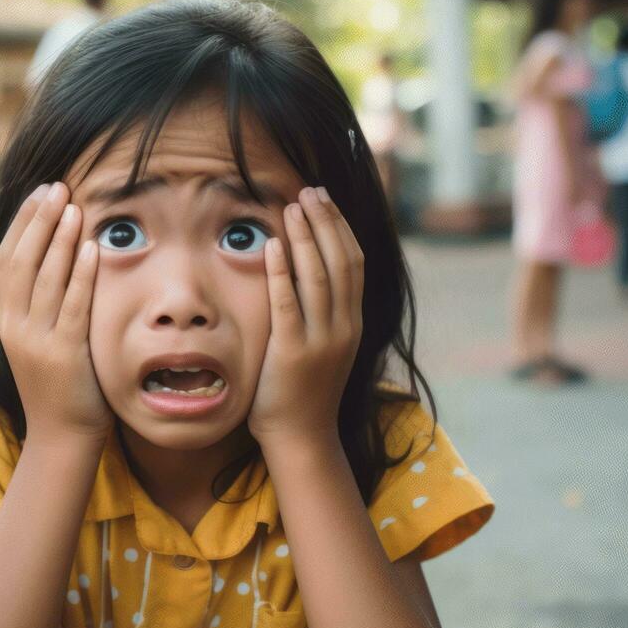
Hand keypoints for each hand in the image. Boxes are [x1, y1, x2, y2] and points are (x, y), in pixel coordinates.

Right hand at [0, 182, 110, 440]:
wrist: (61, 438)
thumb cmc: (59, 388)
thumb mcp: (39, 342)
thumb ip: (41, 307)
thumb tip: (55, 262)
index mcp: (7, 321)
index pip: (6, 260)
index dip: (23, 223)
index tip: (40, 193)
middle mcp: (16, 327)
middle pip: (22, 261)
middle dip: (39, 220)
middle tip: (57, 187)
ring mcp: (38, 341)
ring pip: (45, 279)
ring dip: (60, 239)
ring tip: (73, 206)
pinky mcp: (65, 355)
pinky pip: (73, 306)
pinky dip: (82, 274)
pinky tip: (91, 247)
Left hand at [248, 187, 363, 447]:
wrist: (301, 437)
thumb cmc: (304, 391)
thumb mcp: (326, 346)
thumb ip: (324, 313)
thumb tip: (311, 273)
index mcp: (353, 322)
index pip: (354, 262)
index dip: (339, 227)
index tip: (324, 200)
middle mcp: (344, 326)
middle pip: (341, 260)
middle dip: (325, 221)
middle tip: (309, 191)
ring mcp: (322, 339)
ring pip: (319, 275)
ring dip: (305, 236)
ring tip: (292, 206)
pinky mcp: (294, 351)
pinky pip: (289, 303)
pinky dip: (282, 271)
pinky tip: (273, 244)